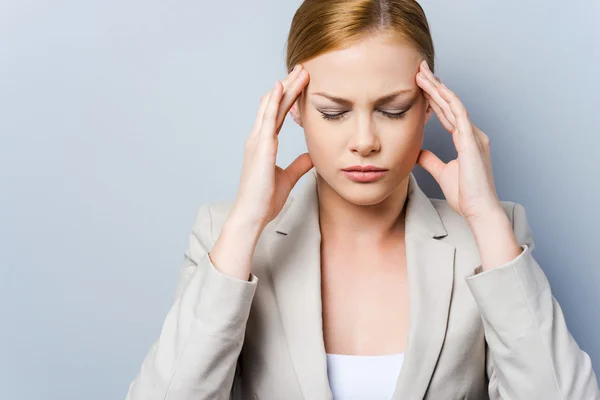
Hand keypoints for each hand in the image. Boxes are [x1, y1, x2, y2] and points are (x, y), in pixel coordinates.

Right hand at [233, 64, 312, 228]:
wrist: (252, 214)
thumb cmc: (265, 199)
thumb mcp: (288, 177)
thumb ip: (299, 164)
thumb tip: (312, 154)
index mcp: (264, 144)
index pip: (278, 114)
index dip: (289, 97)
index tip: (302, 83)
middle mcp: (258, 138)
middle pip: (275, 104)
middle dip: (289, 86)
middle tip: (303, 68)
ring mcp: (257, 141)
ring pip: (272, 106)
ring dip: (286, 87)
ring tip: (300, 71)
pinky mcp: (260, 147)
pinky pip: (267, 118)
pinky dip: (274, 100)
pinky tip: (281, 86)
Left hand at [415, 60, 502, 223]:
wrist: (479, 210)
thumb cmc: (466, 195)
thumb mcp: (442, 173)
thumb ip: (430, 160)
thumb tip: (417, 151)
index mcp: (466, 140)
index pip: (447, 113)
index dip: (434, 98)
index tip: (421, 85)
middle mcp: (472, 134)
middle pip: (450, 104)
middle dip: (434, 86)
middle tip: (419, 69)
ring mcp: (474, 136)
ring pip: (453, 104)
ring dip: (437, 87)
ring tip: (422, 73)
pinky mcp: (471, 141)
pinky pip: (458, 114)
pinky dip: (447, 100)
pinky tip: (436, 88)